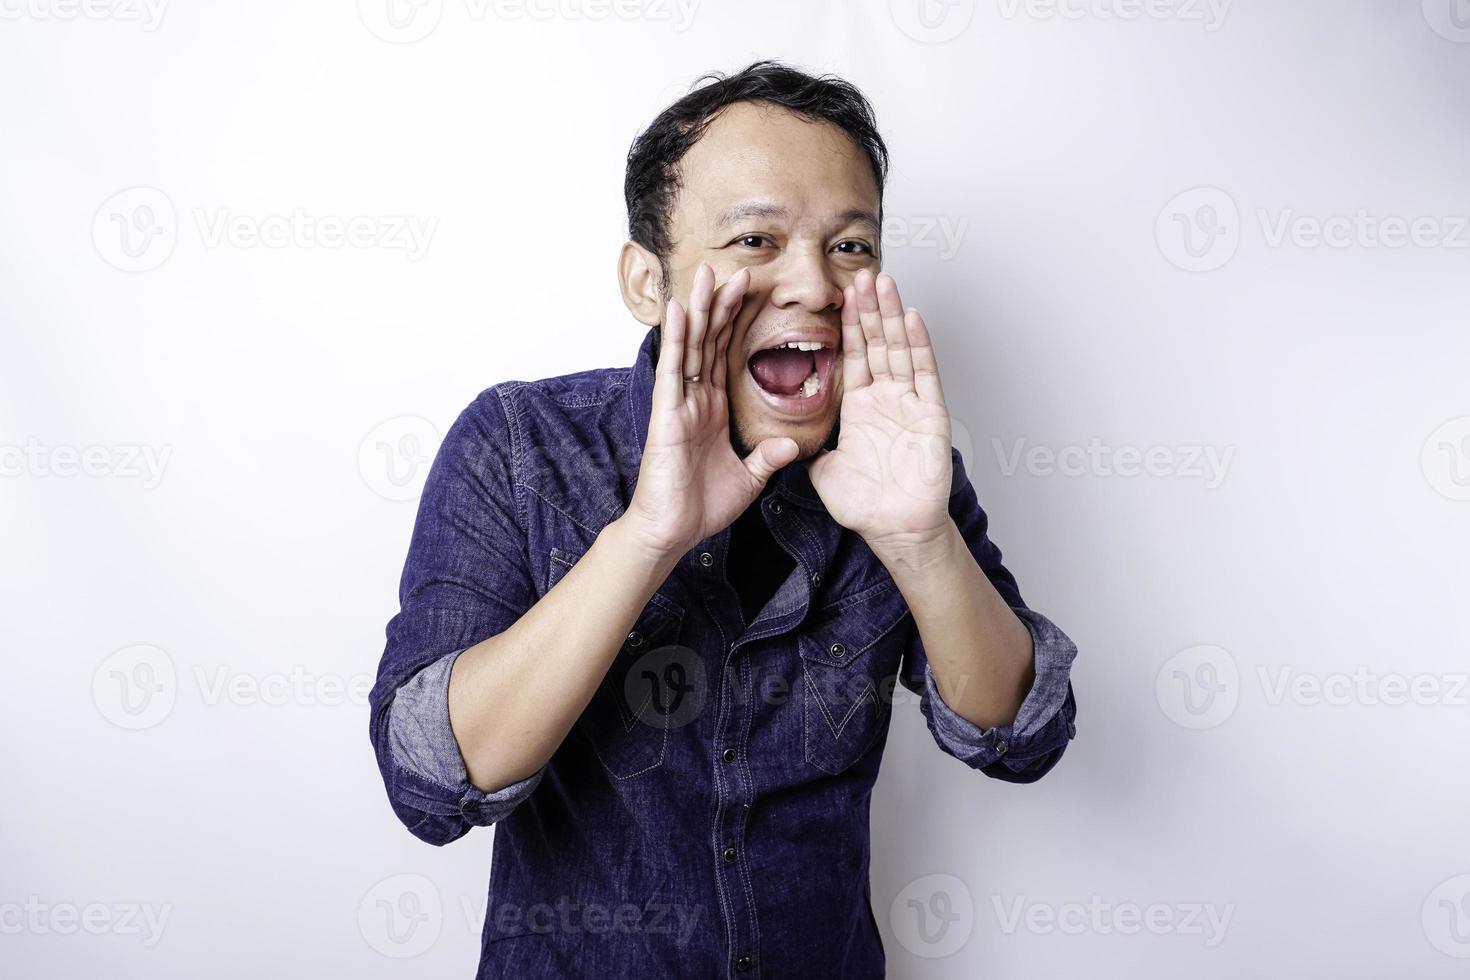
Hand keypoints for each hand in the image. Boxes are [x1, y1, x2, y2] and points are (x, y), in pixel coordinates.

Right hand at [620, 262, 800, 558]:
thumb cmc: (701, 507)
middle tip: (735, 268)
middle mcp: (696, 401)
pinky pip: (673, 371)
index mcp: (713, 410)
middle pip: (709, 342)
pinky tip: (680, 310)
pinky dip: (676, 340)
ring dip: (699, 309)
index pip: (726, 356)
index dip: (737, 324)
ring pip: (691, 346)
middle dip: (720, 305)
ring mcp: (680, 404)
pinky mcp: (667, 414)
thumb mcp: (748, 479)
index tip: (752, 293)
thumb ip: (765, 457)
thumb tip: (789, 444)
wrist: (672, 531)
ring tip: (706, 274)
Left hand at [805, 270, 954, 556]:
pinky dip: (919, 345)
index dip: (848, 325)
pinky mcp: (930, 415)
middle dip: (869, 309)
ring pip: (900, 349)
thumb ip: (806, 448)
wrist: (894, 531)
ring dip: (892, 315)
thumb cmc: (865, 505)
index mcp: (860, 407)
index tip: (840, 294)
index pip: (853, 355)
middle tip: (862, 273)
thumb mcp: (824, 471)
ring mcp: (910, 403)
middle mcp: (886, 399)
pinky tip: (912, 318)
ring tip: (884, 282)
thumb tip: (779, 437)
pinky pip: (924, 375)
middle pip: (877, 343)